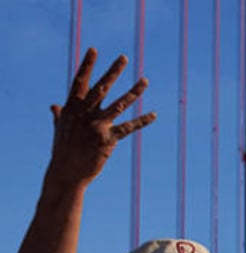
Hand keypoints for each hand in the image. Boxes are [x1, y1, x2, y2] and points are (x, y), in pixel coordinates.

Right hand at [48, 48, 155, 186]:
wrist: (67, 172)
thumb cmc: (63, 150)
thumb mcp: (60, 129)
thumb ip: (60, 115)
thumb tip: (54, 106)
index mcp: (72, 108)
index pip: (80, 81)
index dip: (87, 65)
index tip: (94, 50)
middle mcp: (84, 114)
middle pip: (102, 87)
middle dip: (113, 71)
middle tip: (124, 57)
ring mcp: (97, 125)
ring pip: (119, 104)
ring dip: (134, 91)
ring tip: (145, 80)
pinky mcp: (108, 139)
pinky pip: (128, 127)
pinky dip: (142, 121)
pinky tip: (154, 115)